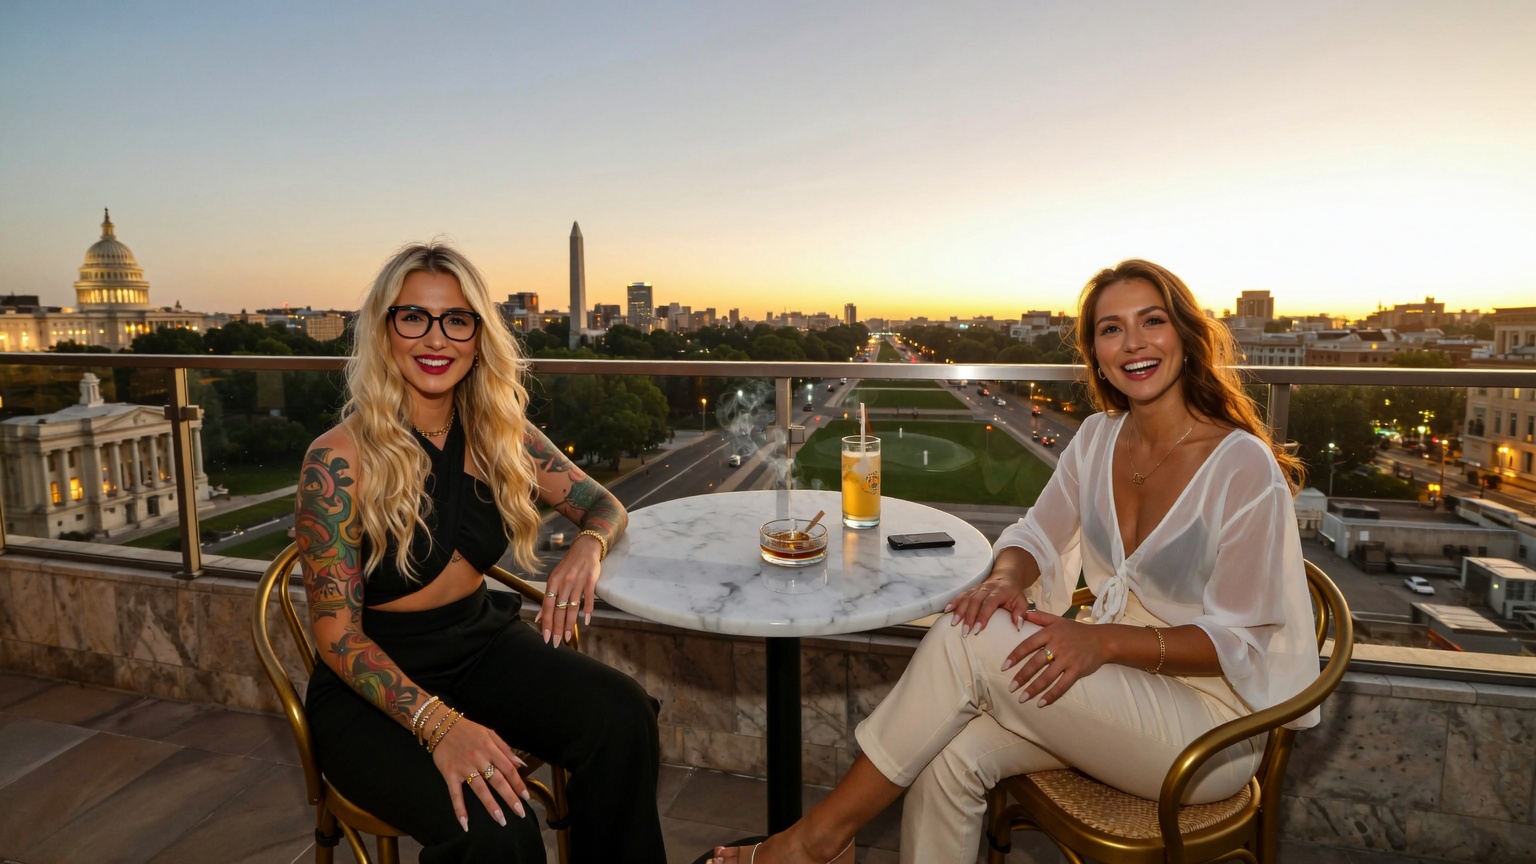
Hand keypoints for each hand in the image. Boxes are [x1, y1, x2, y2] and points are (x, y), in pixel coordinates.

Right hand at [430, 713, 530, 830]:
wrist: (441, 725)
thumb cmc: (468, 729)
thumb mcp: (489, 733)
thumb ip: (505, 749)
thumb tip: (520, 764)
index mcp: (490, 748)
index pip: (508, 769)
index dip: (518, 783)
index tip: (526, 796)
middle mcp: (479, 759)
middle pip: (497, 781)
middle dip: (509, 797)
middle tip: (519, 812)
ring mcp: (464, 768)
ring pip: (480, 789)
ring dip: (490, 805)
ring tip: (501, 819)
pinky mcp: (450, 775)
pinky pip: (455, 794)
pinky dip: (459, 809)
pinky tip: (465, 823)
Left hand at [537, 533, 602, 645]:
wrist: (585, 548)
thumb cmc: (568, 565)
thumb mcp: (554, 579)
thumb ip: (548, 598)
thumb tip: (539, 617)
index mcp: (553, 582)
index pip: (548, 606)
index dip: (547, 622)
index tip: (546, 637)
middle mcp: (564, 583)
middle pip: (560, 609)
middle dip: (558, 628)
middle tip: (557, 643)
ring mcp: (577, 581)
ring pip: (573, 606)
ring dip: (570, 623)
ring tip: (568, 637)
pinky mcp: (590, 580)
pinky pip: (588, 597)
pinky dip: (588, 610)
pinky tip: (586, 621)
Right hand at [944, 571, 1028, 634]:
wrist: (1006, 576)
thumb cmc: (1014, 592)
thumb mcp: (1022, 601)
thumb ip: (1021, 613)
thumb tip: (1018, 626)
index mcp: (999, 591)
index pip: (989, 603)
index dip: (983, 616)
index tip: (978, 629)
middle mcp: (986, 589)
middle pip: (975, 601)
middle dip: (969, 616)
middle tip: (964, 631)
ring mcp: (977, 588)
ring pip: (966, 598)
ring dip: (959, 610)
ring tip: (953, 623)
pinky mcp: (971, 590)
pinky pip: (961, 595)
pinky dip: (953, 602)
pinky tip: (947, 610)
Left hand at [1001, 610, 1107, 706]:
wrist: (1103, 640)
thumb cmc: (1078, 631)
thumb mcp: (1058, 620)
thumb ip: (1040, 617)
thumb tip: (1023, 613)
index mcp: (1050, 633)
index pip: (1028, 645)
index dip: (1015, 656)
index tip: (1004, 666)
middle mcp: (1057, 646)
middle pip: (1035, 663)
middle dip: (1022, 677)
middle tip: (1011, 688)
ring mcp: (1068, 659)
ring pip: (1047, 677)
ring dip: (1033, 689)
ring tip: (1022, 698)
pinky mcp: (1077, 670)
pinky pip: (1062, 685)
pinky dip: (1051, 695)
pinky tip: (1041, 703)